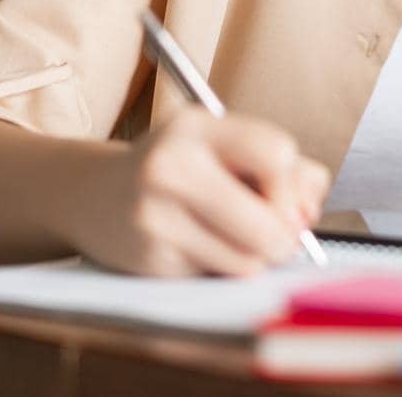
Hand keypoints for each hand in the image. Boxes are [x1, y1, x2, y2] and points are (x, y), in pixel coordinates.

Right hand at [75, 107, 329, 276]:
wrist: (93, 195)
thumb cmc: (177, 170)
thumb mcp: (222, 148)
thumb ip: (281, 167)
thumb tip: (308, 207)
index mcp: (196, 126)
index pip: (276, 153)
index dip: (291, 183)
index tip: (284, 195)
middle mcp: (171, 166)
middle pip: (267, 221)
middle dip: (285, 236)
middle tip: (280, 236)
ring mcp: (156, 215)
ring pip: (248, 258)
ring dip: (256, 258)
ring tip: (235, 239)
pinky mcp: (150, 258)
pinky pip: (218, 276)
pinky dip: (223, 268)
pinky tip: (199, 248)